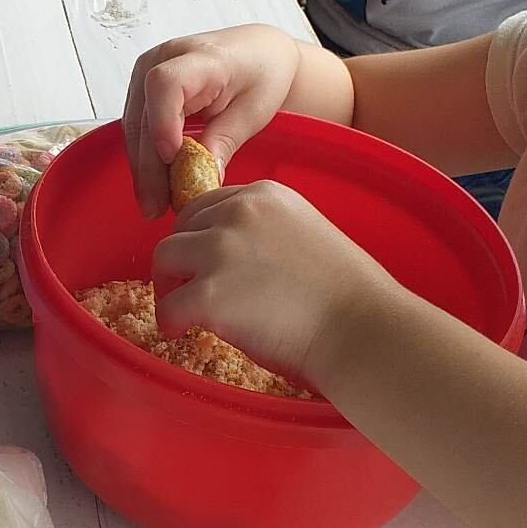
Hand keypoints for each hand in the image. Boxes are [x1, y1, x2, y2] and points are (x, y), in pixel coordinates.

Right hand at [123, 25, 301, 217]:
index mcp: (200, 57)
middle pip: (144, 114)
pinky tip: (154, 185)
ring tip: (154, 205)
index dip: (162, 122)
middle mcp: (164, 59)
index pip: (165, 84)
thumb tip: (200, 179)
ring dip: (142, 168)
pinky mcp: (144, 89)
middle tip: (156, 206)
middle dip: (149, 165)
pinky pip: (138, 127)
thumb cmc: (262, 72)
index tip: (171, 158)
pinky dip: (145, 157)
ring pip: (134, 126)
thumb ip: (224, 141)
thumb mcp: (253, 110)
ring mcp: (148, 72)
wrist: (258, 52)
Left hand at [152, 181, 404, 383]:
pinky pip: (169, 306)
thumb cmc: (347, 296)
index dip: (201, 236)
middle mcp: (238, 213)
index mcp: (265, 195)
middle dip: (181, 258)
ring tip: (183, 312)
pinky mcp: (209, 294)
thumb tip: (232, 257)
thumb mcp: (306, 235)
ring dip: (169, 285)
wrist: (362, 329)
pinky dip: (171, 321)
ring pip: (164, 259)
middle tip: (187, 288)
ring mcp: (220, 251)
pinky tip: (183, 332)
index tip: (204, 262)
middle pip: (181, 228)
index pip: (208, 205)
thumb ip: (266, 233)